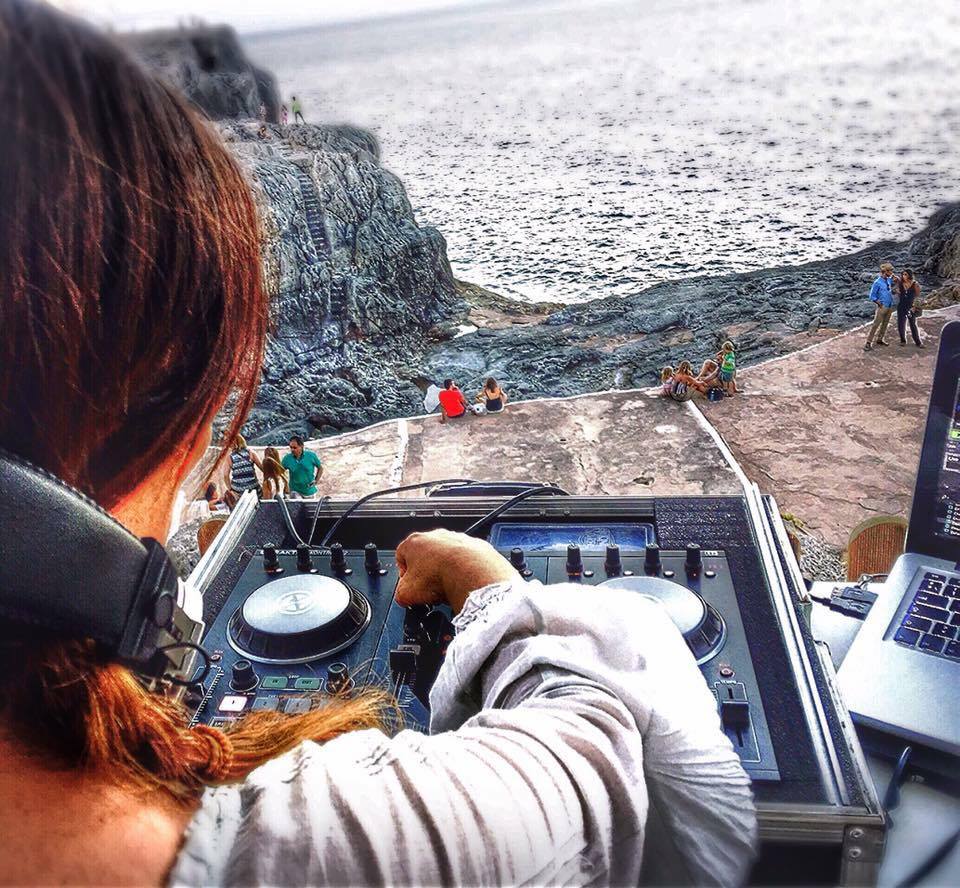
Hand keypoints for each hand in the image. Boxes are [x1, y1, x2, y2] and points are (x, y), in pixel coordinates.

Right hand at [394, 529, 515, 613]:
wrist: (470, 573)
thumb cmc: (439, 577)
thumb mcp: (406, 593)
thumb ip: (400, 593)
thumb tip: (404, 596)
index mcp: (413, 542)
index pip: (401, 556)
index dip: (404, 575)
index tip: (410, 586)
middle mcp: (435, 536)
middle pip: (425, 556)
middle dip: (427, 573)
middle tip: (430, 590)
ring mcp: (456, 539)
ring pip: (447, 557)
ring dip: (446, 570)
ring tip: (448, 588)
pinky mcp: (475, 546)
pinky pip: (466, 559)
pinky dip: (465, 570)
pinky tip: (463, 582)